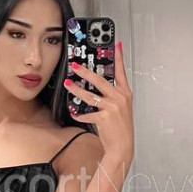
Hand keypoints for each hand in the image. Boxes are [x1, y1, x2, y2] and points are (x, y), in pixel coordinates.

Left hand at [64, 42, 134, 165]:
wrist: (122, 146)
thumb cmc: (121, 128)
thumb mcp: (122, 108)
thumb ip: (113, 96)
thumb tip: (99, 87)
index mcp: (125, 94)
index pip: (121, 72)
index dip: (118, 57)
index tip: (116, 45)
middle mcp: (119, 98)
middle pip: (100, 80)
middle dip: (85, 72)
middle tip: (75, 66)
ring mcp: (112, 107)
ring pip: (90, 95)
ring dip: (76, 89)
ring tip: (68, 84)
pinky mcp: (104, 117)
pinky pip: (87, 113)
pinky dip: (79, 114)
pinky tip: (74, 113)